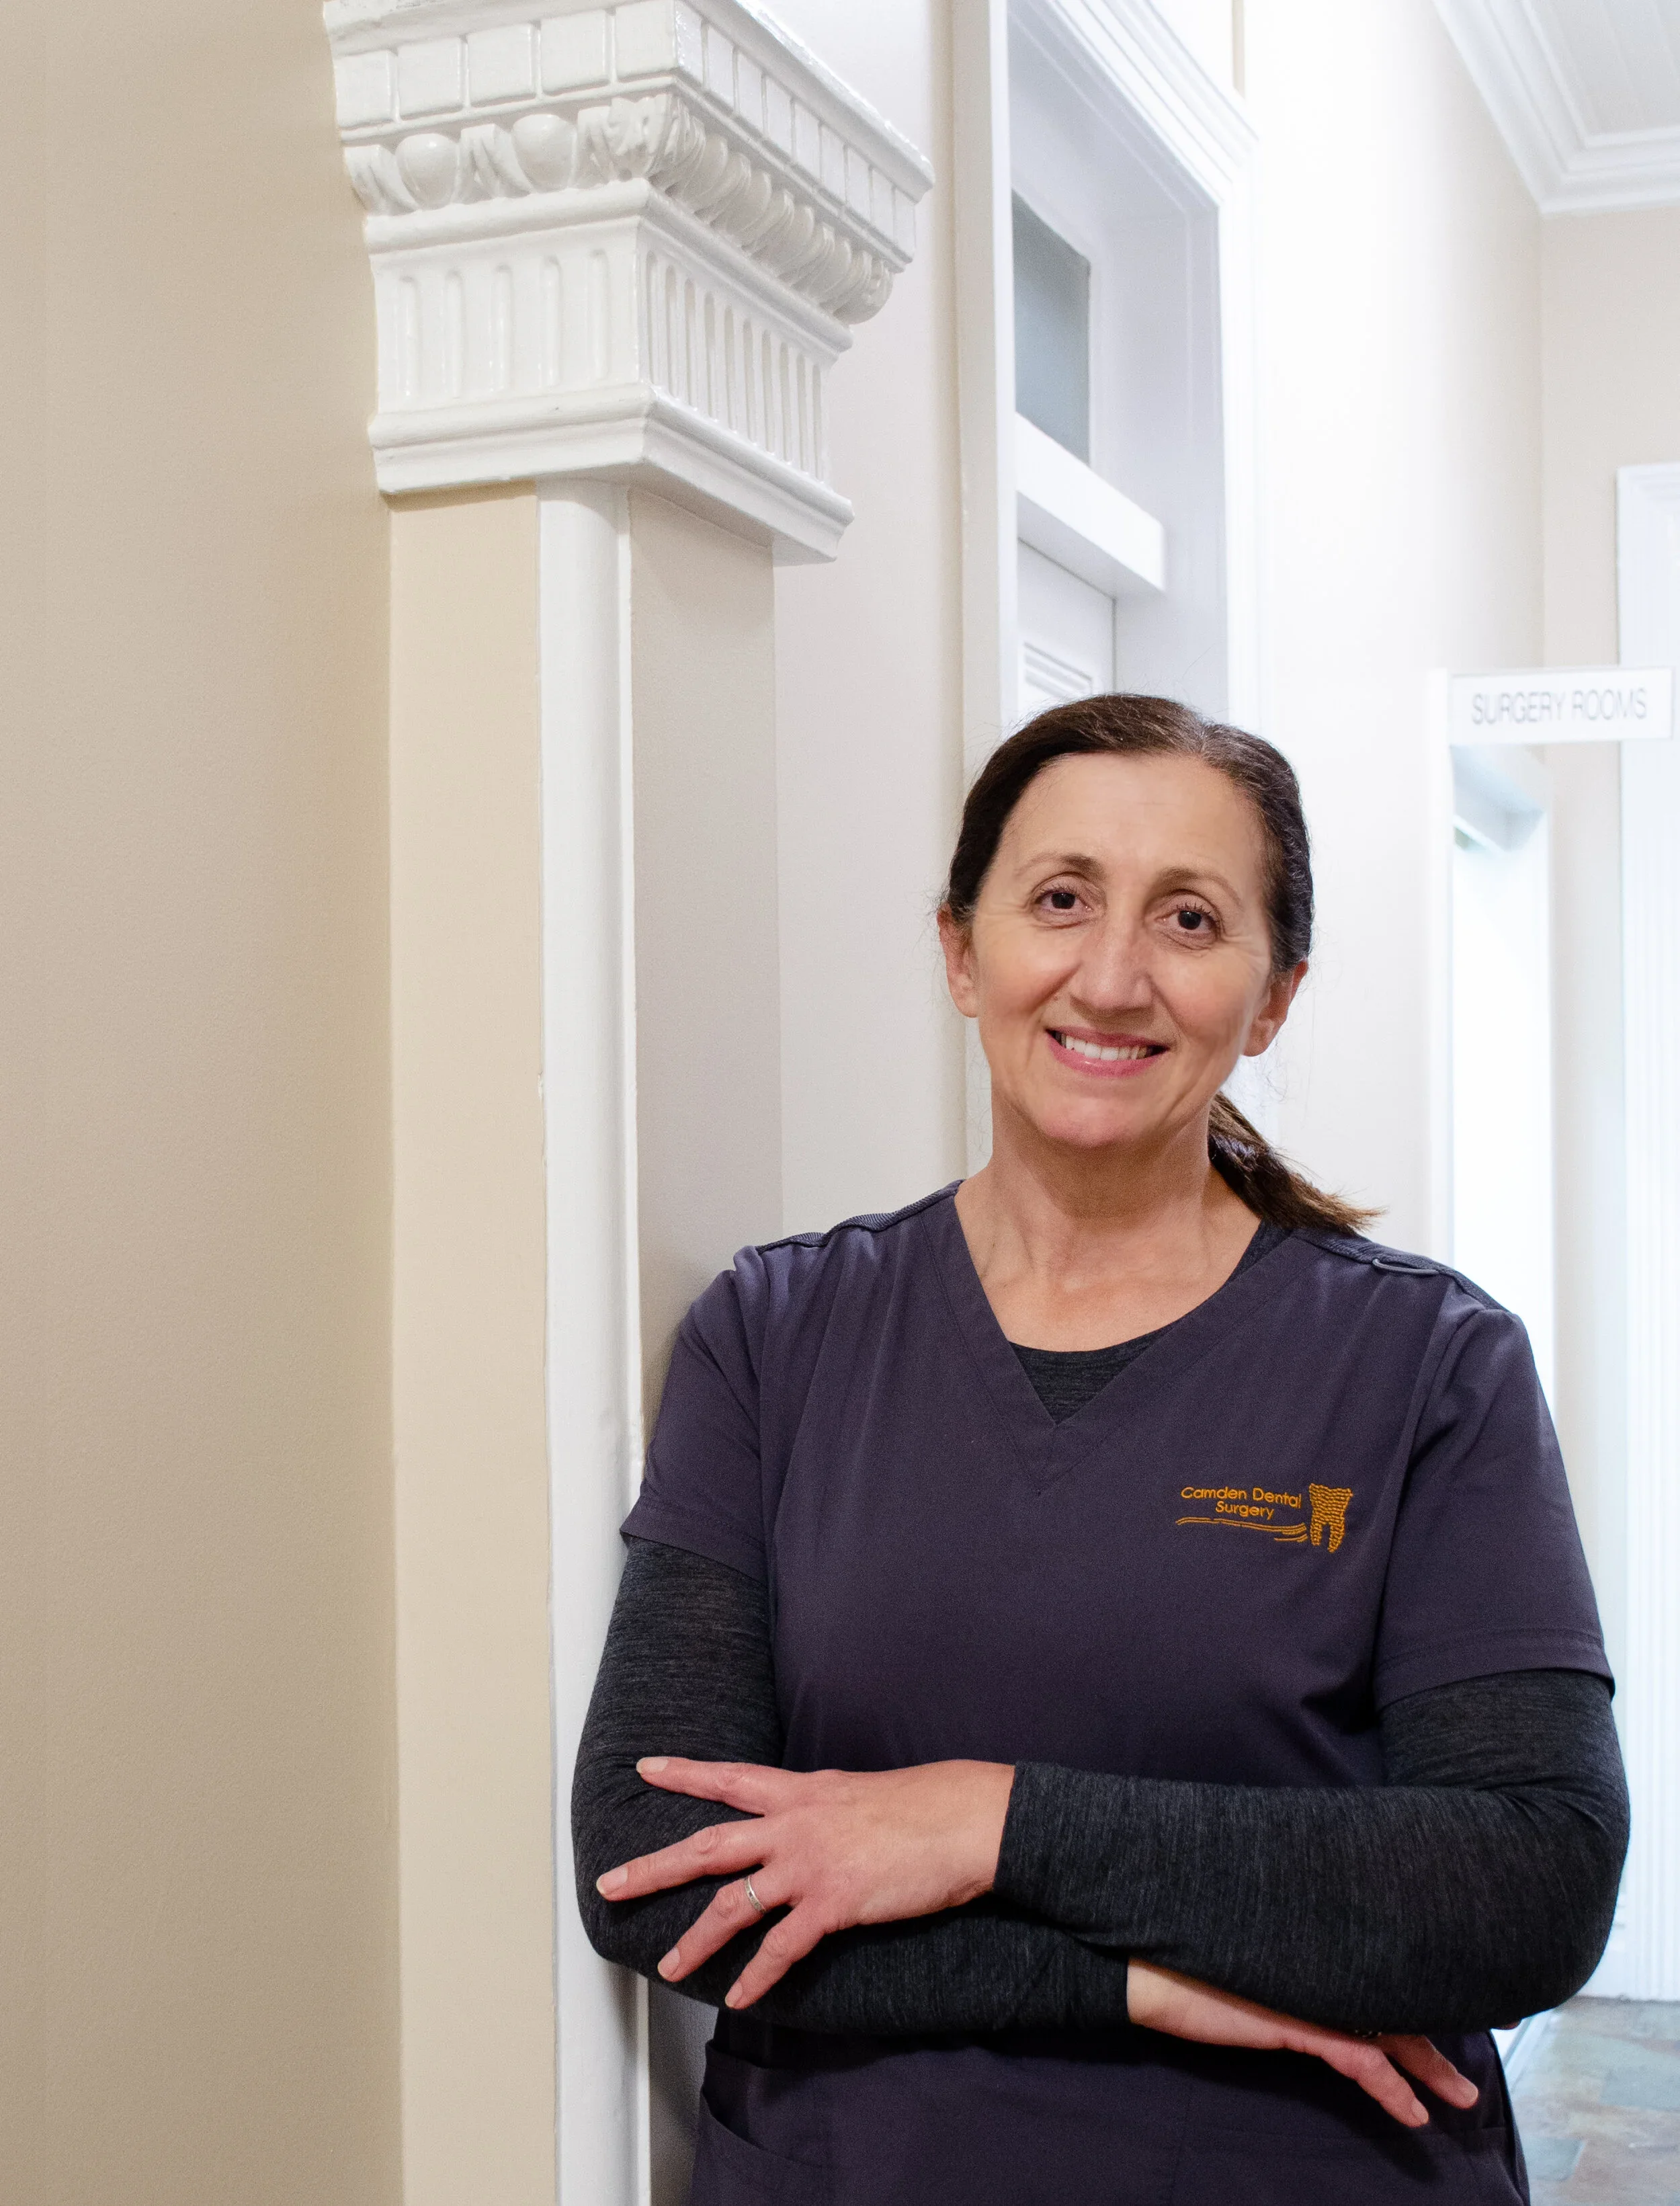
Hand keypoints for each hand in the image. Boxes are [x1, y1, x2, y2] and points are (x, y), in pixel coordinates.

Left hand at [596, 1756, 1014, 2008]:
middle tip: (610, 1884)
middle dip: (654, 1867)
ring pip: (732, 1905)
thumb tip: (808, 1820)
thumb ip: (823, 1808)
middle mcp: (793, 1824)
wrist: (964, 1818)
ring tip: (669, 1966)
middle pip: (708, 1846)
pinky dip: (757, 1977)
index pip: (729, 1778)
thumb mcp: (858, 1793)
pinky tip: (738, 1997)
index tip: (645, 1767)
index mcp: (800, 1792)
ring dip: (696, 1939)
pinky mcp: (832, 1903)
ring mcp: (809, 1864)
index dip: (684, 1773)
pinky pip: (781, 1948)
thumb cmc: (923, 1804)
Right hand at [1125, 1961, 1480, 2127]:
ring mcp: (1313, 1989)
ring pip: (1391, 2029)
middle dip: (1446, 2024)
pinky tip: (1411, 2115)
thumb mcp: (1246, 1958)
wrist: (1146, 1964)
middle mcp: (1323, 1964)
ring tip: (1464, 2097)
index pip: (1383, 1965)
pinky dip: (1390, 2088)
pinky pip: (1360, 2058)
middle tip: (1492, 2038)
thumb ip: (1286, 1959)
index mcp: (1316, 1948)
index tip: (1463, 1993)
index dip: (1425, 1981)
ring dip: (1431, 2068)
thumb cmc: (1188, 1959)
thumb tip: (1310, 1977)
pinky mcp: (1298, 2017)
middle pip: (1400, 1995)